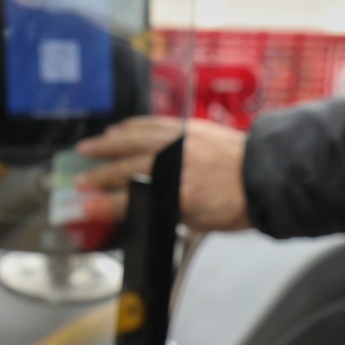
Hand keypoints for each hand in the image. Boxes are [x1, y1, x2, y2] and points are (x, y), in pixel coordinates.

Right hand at [74, 117, 253, 233]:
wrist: (265, 176)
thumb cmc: (238, 204)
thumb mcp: (199, 221)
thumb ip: (165, 213)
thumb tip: (138, 209)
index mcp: (180, 192)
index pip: (132, 199)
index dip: (104, 205)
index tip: (85, 207)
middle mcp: (178, 162)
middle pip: (128, 166)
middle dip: (100, 174)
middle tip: (78, 179)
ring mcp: (183, 140)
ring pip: (136, 139)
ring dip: (109, 144)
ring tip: (88, 148)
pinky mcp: (189, 127)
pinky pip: (154, 123)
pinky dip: (133, 126)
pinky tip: (120, 129)